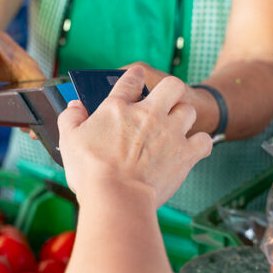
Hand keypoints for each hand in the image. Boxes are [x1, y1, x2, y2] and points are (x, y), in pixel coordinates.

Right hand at [57, 67, 211, 208]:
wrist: (117, 197)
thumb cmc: (90, 171)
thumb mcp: (69, 140)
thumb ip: (70, 118)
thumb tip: (74, 106)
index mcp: (118, 107)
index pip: (130, 79)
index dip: (135, 76)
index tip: (136, 77)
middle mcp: (148, 114)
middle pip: (172, 86)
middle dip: (170, 90)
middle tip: (163, 102)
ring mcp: (170, 132)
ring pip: (188, 110)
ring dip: (183, 117)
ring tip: (175, 127)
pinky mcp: (186, 153)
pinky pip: (204, 140)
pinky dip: (199, 144)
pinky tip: (191, 148)